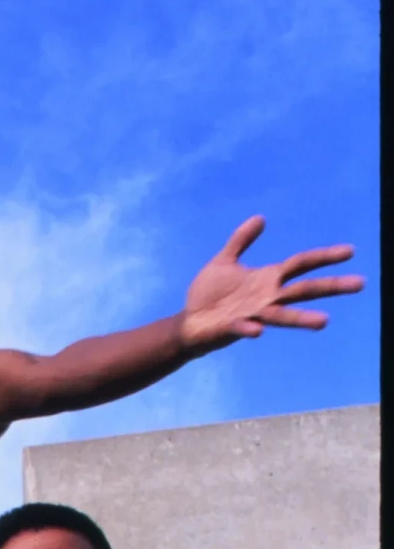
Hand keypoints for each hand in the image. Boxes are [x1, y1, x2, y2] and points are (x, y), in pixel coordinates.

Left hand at [180, 217, 363, 349]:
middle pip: (304, 290)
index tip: (350, 251)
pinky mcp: (232, 327)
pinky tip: (258, 331)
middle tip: (360, 284)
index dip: (324, 256)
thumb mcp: (224, 261)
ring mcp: (252, 314)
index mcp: (267, 280)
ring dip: (302, 318)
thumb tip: (260, 218)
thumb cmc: (207, 295)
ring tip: (324, 321)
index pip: (302, 264)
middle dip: (331, 286)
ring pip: (282, 315)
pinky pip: (243, 328)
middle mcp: (266, 298)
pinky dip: (250, 328)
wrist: (188, 323)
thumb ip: (241, 241)